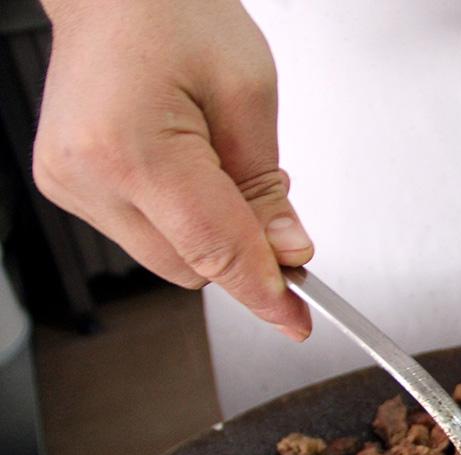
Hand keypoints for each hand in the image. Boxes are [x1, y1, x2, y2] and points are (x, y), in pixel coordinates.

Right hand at [33, 0, 312, 338]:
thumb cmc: (174, 14)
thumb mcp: (249, 95)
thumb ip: (267, 187)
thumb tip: (288, 255)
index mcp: (133, 151)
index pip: (215, 251)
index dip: (264, 291)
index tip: (298, 321)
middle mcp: (88, 176)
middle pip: (190, 267)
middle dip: (241, 253)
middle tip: (274, 208)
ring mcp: (69, 184)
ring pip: (167, 258)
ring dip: (208, 235)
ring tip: (213, 160)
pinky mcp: (66, 186)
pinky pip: (143, 234)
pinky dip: (179, 219)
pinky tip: (184, 167)